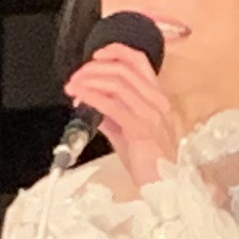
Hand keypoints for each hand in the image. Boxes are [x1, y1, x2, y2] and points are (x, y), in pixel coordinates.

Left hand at [61, 41, 182, 192]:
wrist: (164, 187)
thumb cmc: (150, 163)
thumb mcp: (128, 133)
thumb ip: (111, 115)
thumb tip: (90, 102)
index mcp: (158, 98)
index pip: (139, 61)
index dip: (116, 51)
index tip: (95, 56)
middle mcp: (157, 101)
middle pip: (122, 69)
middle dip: (93, 69)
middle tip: (75, 78)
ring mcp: (151, 113)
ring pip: (117, 82)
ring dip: (89, 81)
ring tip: (74, 87)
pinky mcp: (140, 128)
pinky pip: (112, 104)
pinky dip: (92, 96)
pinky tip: (80, 98)